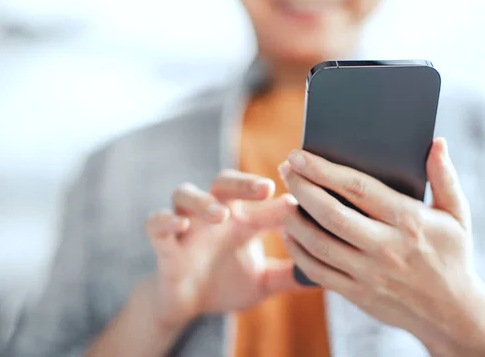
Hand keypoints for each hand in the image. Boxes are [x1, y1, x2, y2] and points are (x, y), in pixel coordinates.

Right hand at [144, 170, 298, 330]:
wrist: (188, 303)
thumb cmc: (227, 282)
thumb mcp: (263, 281)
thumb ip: (290, 275)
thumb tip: (327, 276)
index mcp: (242, 218)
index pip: (263, 201)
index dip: (281, 198)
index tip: (302, 200)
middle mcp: (215, 212)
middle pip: (225, 182)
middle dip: (244, 182)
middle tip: (265, 186)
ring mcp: (187, 224)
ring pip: (187, 194)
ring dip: (203, 201)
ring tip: (221, 215)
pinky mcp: (164, 241)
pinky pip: (156, 222)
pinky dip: (166, 220)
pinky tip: (181, 225)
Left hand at [279, 139, 484, 356]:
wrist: (452, 314)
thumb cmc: (452, 255)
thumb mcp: (457, 214)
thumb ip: (444, 177)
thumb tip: (436, 142)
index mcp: (409, 221)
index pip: (358, 188)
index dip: (323, 170)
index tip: (299, 155)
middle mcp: (386, 248)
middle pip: (331, 214)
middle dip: (301, 188)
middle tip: (285, 168)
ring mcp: (369, 274)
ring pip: (318, 244)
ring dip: (293, 219)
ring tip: (282, 199)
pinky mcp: (358, 294)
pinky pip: (318, 271)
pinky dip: (298, 251)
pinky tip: (288, 234)